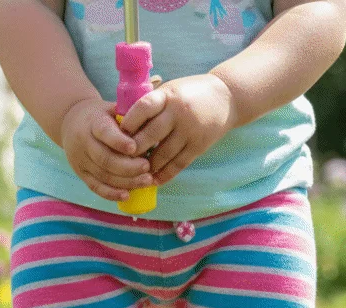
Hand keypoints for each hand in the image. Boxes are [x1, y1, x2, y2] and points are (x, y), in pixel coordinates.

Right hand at [60, 98, 153, 201]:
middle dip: (128, 166)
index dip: (119, 142)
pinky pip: (96, 188)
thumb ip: (128, 117)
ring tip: (146, 181)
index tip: (134, 148)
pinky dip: (112, 194)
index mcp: (93, 122)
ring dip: (126, 182)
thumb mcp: (111, 109)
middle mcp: (84, 142)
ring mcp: (81, 161)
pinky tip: (127, 195)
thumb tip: (152, 126)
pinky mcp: (81, 174)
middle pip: (105, 159)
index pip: (104, 132)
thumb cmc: (100, 115)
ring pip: (103, 176)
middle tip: (147, 168)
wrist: (71, 121)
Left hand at [118, 74, 236, 185]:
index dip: (129, 123)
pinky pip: (178, 165)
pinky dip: (165, 174)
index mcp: (168, 95)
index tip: (119, 134)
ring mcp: (190, 131)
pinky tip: (154, 180)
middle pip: (151, 135)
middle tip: (122, 159)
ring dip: (148, 166)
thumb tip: (125, 125)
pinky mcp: (199, 146)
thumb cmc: (190, 93)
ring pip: (163, 154)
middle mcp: (179, 113)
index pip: (143, 108)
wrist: (226, 98)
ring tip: (136, 172)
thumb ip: (152, 104)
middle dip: (134, 149)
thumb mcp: (171, 90)